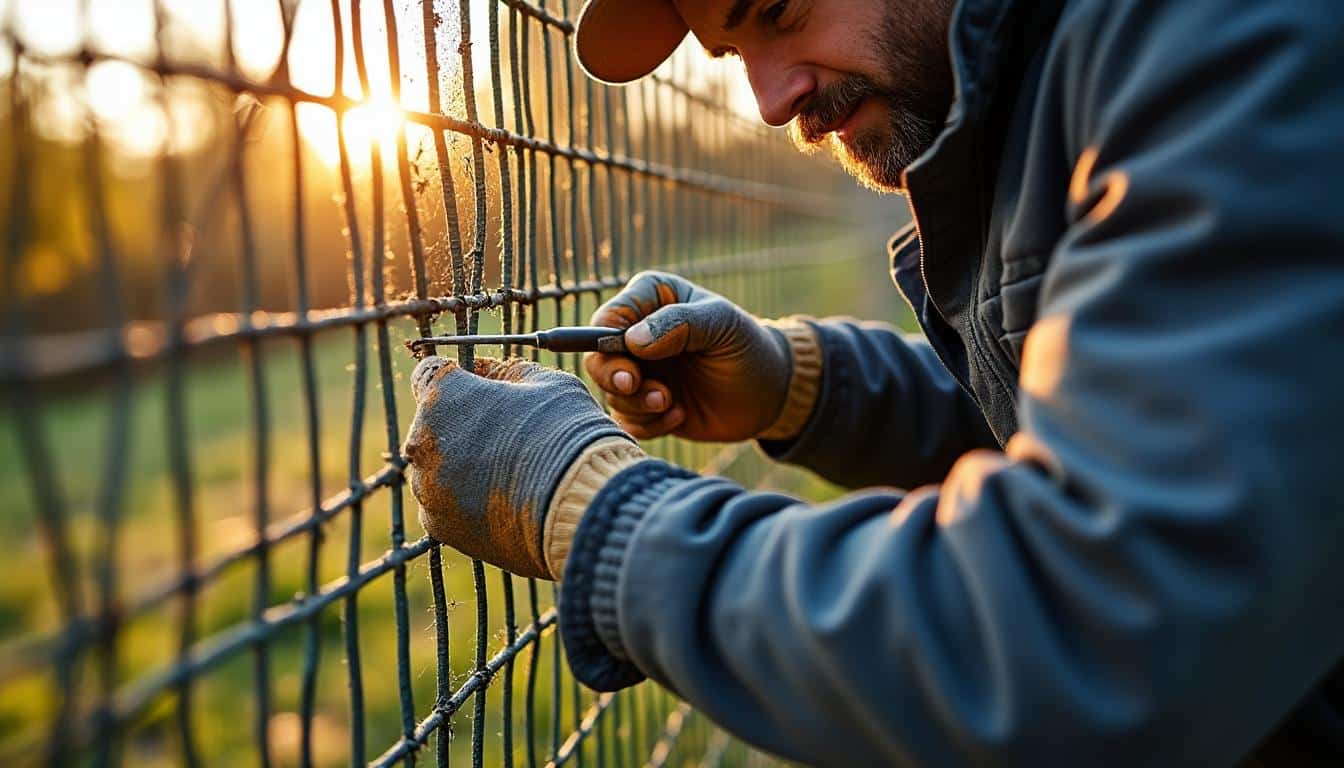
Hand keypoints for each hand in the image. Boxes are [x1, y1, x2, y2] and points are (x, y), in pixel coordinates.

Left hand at [402, 355, 632, 577]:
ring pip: (437, 466)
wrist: (582, 504)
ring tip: (510, 474)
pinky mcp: (439, 525)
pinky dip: (465, 501)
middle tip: (506, 437)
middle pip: (433, 423)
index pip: (429, 373)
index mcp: (443, 395)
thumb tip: (485, 370)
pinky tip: (503, 500)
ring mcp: (427, 486)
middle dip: (461, 425)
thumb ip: (505, 372)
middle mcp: (422, 440)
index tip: (478, 390)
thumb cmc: (567, 435)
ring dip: (462, 465)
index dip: (457, 379)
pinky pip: (444, 505)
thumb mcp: (546, 382)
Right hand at [584, 271, 792, 441]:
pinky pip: (627, 420)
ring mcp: (641, 372)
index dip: (607, 343)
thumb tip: (632, 340)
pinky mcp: (645, 406)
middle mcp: (637, 334)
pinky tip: (680, 415)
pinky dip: (649, 424)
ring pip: (611, 392)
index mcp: (651, 300)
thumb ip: (680, 324)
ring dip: (638, 403)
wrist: (769, 394)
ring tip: (672, 403)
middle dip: (615, 378)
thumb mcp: (722, 324)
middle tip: (638, 387)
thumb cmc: (748, 347)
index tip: (632, 367)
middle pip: (597, 358)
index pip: (608, 318)